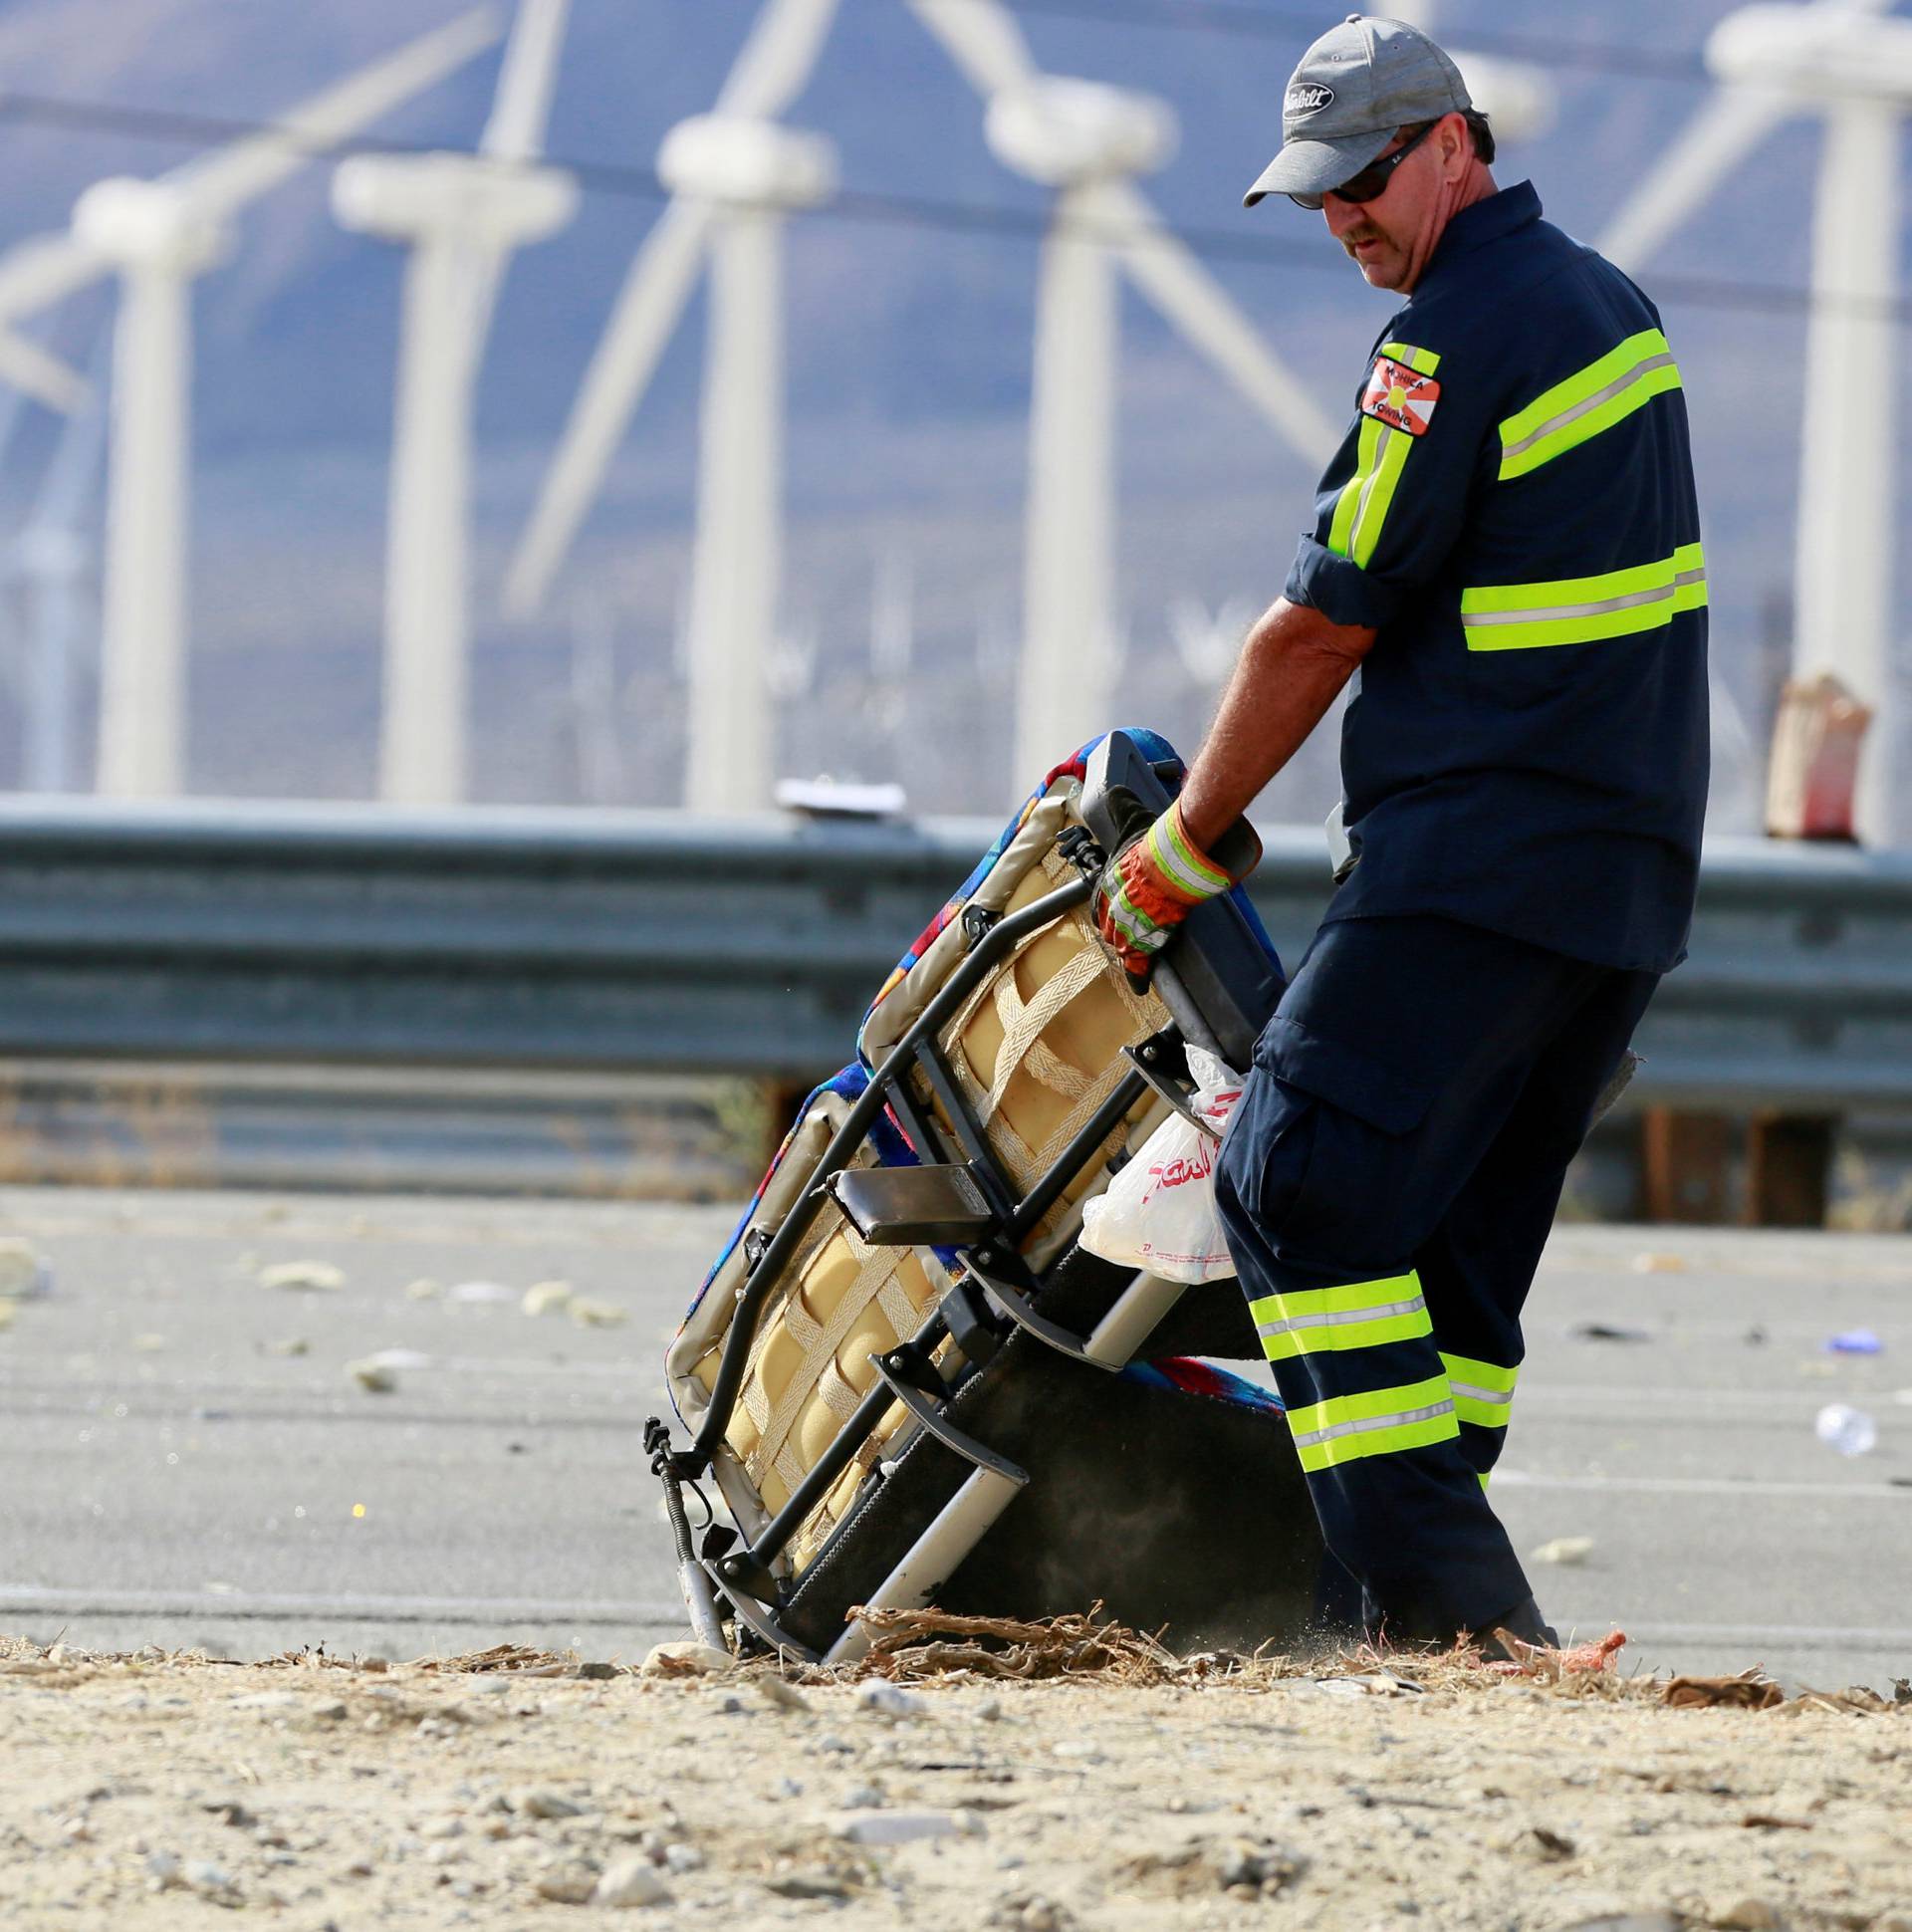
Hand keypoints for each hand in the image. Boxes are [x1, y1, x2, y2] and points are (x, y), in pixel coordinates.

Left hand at [1092, 798, 1257, 980]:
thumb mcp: (1132, 820)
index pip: (1099, 900)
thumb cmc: (1153, 842)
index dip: (1102, 910)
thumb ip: (1122, 806)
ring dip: (1127, 953)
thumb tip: (1114, 789)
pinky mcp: (1148, 937)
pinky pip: (1140, 961)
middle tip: (1121, 941)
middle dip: (1114, 934)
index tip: (1103, 918)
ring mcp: (1131, 922)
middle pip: (1110, 925)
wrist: (1172, 861)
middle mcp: (1116, 903)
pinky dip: (1138, 975)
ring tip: (1133, 963)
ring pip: (1123, 944)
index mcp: (1110, 881)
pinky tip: (1139, 986)